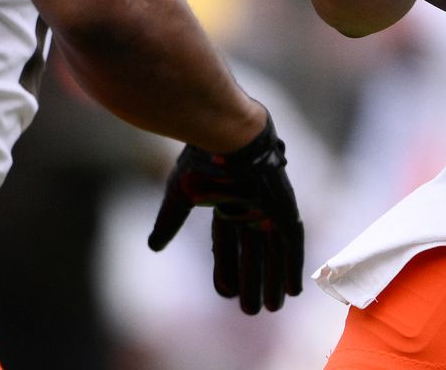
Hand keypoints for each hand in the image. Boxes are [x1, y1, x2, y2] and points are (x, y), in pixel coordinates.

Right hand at [148, 111, 304, 314]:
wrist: (227, 135)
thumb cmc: (202, 159)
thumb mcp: (180, 196)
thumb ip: (170, 222)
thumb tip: (153, 247)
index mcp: (226, 202)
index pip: (227, 244)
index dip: (227, 269)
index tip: (226, 294)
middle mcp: (250, 206)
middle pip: (253, 252)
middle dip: (252, 281)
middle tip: (252, 311)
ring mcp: (269, 206)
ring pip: (273, 251)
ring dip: (272, 279)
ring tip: (272, 308)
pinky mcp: (285, 206)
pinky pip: (292, 242)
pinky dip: (291, 265)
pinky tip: (292, 289)